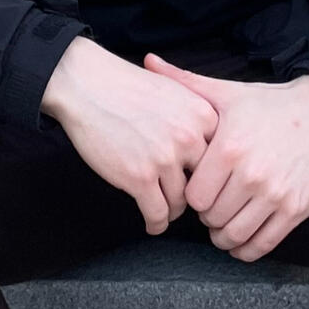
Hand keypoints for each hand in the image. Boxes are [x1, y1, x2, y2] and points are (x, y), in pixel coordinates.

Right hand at [41, 38, 219, 234]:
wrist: (88, 84)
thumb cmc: (128, 86)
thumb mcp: (175, 90)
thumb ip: (196, 118)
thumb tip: (212, 150)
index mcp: (203, 115)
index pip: (220, 157)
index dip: (211, 172)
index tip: (203, 182)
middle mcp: (190, 137)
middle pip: (205, 182)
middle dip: (196, 195)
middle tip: (187, 203)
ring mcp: (165, 159)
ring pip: (181, 202)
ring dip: (173, 211)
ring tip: (166, 212)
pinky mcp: (140, 178)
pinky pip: (157, 213)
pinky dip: (156, 223)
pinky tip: (152, 223)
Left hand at [143, 56, 308, 261]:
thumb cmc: (270, 105)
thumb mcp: (227, 93)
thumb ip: (185, 82)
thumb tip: (148, 61)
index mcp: (229, 148)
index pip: (194, 196)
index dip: (192, 195)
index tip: (199, 188)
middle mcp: (252, 175)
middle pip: (212, 218)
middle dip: (208, 216)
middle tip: (212, 206)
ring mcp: (276, 195)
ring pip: (235, 235)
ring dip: (224, 236)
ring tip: (224, 223)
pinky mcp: (296, 210)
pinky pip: (263, 245)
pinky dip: (247, 249)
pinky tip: (242, 239)